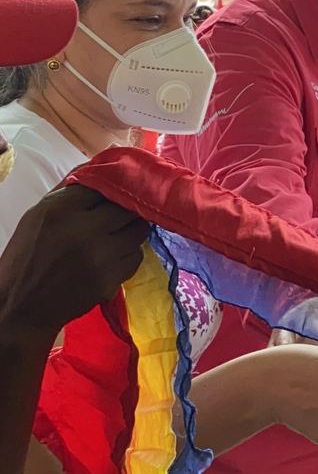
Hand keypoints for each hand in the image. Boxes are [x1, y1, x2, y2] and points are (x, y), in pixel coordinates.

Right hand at [0, 185, 148, 333]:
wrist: (22, 304)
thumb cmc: (28, 255)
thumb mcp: (39, 215)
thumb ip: (70, 194)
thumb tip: (101, 169)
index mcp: (61, 209)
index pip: (105, 186)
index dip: (111, 191)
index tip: (113, 196)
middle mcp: (85, 230)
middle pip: (128, 208)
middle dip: (126, 210)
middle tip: (119, 216)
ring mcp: (102, 256)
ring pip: (139, 230)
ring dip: (130, 231)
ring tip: (115, 236)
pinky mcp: (112, 278)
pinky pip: (136, 256)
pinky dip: (128, 253)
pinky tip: (112, 256)